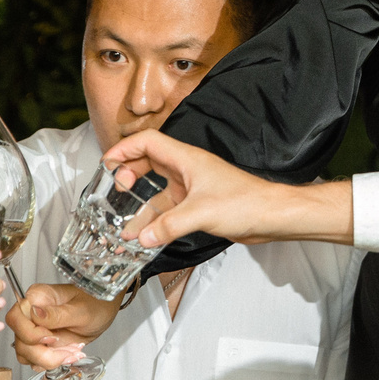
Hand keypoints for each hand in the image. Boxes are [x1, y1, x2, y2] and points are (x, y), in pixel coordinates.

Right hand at [12, 283, 122, 368]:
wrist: (104, 310)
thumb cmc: (97, 302)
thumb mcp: (81, 309)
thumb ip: (56, 314)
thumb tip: (34, 312)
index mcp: (37, 297)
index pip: (16, 318)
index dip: (30, 334)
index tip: (52, 338)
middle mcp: (32, 313)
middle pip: (20, 340)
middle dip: (43, 353)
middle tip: (68, 351)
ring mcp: (35, 329)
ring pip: (25, 354)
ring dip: (50, 360)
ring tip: (72, 352)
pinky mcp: (41, 343)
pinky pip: (35, 360)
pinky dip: (53, 362)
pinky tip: (70, 354)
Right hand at [102, 130, 354, 247]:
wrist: (271, 216)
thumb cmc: (246, 202)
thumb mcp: (201, 213)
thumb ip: (168, 225)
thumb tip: (142, 236)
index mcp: (187, 159)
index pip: (149, 142)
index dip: (125, 148)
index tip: (108, 162)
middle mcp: (188, 170)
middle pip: (149, 163)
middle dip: (129, 174)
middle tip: (116, 189)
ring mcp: (192, 188)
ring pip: (158, 192)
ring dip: (141, 206)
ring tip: (124, 226)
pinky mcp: (198, 206)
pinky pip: (169, 210)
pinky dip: (156, 221)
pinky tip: (146, 237)